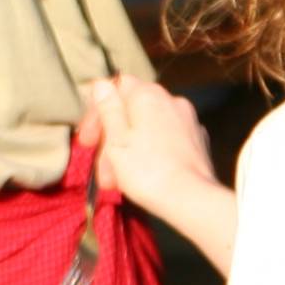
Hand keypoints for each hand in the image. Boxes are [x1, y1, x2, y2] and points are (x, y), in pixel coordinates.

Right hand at [84, 75, 218, 219]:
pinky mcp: (197, 142)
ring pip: (148, 128)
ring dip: (129, 149)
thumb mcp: (116, 139)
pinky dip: (151, 153)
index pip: (116, 87)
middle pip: (132, 111)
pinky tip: (143, 175)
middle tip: (102, 167)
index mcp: (147, 95)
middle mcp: (171, 100)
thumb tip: (102, 85)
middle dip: (112, 138)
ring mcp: (187, 121)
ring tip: (117, 181)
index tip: (88, 138)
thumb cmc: (147, 170)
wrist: (191, 199)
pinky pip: (166, 140)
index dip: (97, 112)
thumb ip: (108, 108)